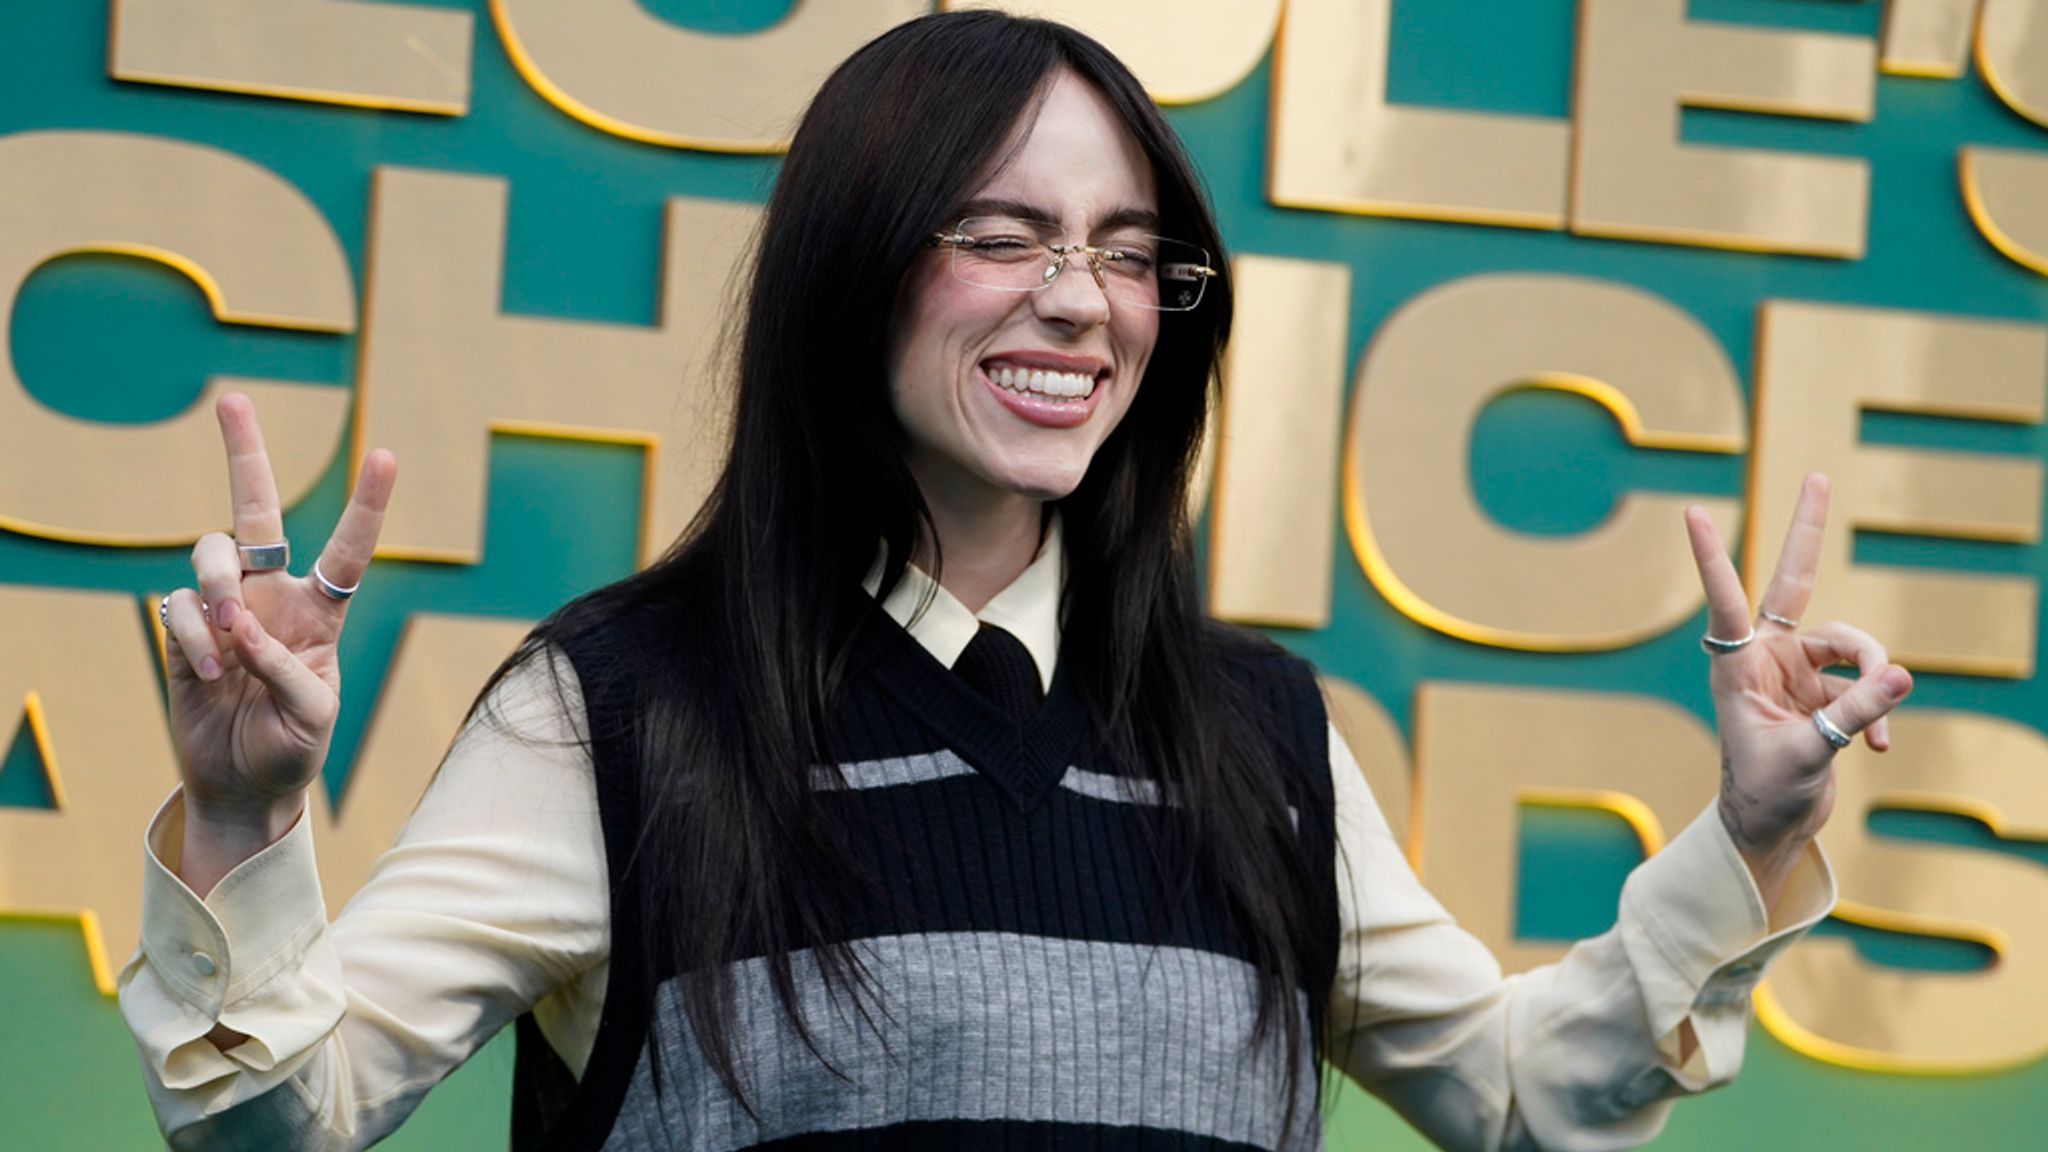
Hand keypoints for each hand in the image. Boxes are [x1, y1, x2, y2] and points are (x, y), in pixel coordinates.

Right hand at [159, 393, 394, 894]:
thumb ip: (285, 669)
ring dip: (217, 584)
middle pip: (256, 509)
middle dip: (243, 452)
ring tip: (230, 634)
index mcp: (321, 613)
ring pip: (212, 552)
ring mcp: (224, 608)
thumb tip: (241, 626)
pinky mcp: (183, 630)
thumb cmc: (292, 749)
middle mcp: (272, 596)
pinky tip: (209, 675)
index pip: (347, 550)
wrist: (242, 787)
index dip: (366, 505)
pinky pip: (178, 606)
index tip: (385, 455)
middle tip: (231, 398)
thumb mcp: (312, 717)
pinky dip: (193, 638)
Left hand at [1684, 473, 1912, 904]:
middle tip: (1818, 477)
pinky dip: (1878, 710)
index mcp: (1738, 665)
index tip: (1692, 512)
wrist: (1770, 826)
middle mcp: (1767, 657)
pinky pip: (1868, 683)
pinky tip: (1878, 746)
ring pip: (1854, 646)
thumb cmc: (1765, 793)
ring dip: (1874, 681)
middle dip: (1808, 531)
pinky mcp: (1826, 692)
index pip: (1725, 599)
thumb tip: (1902, 676)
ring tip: (1875, 733)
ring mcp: (1798, 670)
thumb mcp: (1809, 755)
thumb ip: (1852, 716)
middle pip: (1795, 581)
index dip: (1713, 556)